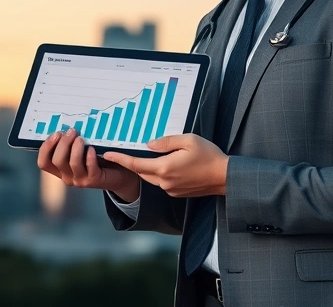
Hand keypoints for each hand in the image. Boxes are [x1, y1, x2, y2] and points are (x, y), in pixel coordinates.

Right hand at [38, 128, 139, 202]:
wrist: (117, 174)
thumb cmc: (97, 159)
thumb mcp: (81, 152)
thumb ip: (71, 145)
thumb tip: (66, 127)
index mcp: (60, 170)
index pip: (44, 162)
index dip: (46, 148)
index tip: (55, 134)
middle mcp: (67, 176)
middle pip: (57, 161)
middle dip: (63, 144)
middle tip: (71, 131)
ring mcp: (80, 180)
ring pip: (72, 164)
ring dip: (75, 148)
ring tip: (81, 138)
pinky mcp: (94, 180)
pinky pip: (89, 167)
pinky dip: (89, 156)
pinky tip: (92, 148)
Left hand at [102, 134, 228, 197]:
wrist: (225, 177)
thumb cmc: (209, 156)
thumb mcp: (188, 140)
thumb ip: (166, 141)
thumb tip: (148, 144)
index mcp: (164, 167)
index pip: (136, 164)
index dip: (120, 159)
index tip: (108, 155)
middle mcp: (164, 181)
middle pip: (141, 172)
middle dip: (131, 163)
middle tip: (120, 153)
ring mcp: (170, 189)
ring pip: (151, 177)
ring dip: (146, 168)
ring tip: (145, 156)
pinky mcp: (177, 192)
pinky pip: (161, 182)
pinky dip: (158, 173)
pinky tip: (166, 164)